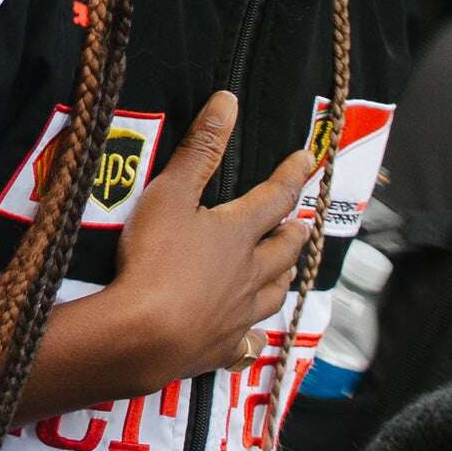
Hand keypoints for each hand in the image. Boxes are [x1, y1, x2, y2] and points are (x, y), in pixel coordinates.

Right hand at [105, 92, 316, 386]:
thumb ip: (200, 149)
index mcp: (238, 233)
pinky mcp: (221, 349)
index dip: (291, 175)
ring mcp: (238, 315)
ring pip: (272, 295)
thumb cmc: (154, 260)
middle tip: (304, 225)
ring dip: (283, 280)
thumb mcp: (171, 194)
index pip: (275, 197)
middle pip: (283, 251)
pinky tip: (254, 339)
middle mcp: (248, 274)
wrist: (144, 336)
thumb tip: (229, 101)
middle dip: (295, 234)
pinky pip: (247, 343)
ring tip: (287, 274)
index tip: (308, 160)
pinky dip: (253, 338)